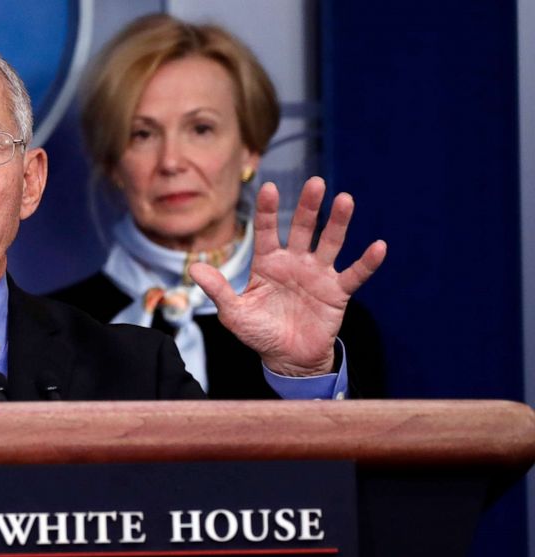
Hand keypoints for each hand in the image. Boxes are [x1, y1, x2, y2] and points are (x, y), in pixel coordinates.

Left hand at [189, 177, 385, 375]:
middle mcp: (294, 261)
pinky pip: (353, 274)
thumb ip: (218, 290)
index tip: (268, 188)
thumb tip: (193, 269)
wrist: (287, 359)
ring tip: (345, 200)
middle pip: (302, 228)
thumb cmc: (259, 332)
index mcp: (267, 262)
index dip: (267, 210)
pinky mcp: (336, 292)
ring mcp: (317, 274)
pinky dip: (367, 262)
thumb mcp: (234, 314)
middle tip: (316, 183)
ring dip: (338, 223)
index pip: (266, 230)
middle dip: (308, 206)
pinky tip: (378, 246)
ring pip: (329, 243)